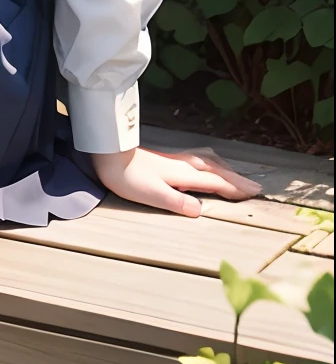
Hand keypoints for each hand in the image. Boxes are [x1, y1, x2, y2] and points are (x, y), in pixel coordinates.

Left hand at [91, 146, 263, 217]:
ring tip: (235, 176)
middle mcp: (183, 165)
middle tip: (253, 186)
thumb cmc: (127, 175)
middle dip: (235, 178)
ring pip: (208, 162)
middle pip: (216, 170)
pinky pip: (198, 161)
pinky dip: (211, 165)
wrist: (108, 153)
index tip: (254, 192)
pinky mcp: (165, 159)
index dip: (235, 188)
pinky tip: (204, 167)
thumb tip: (201, 210)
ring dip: (224, 170)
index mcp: (184, 174)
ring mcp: (174, 160)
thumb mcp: (153, 194)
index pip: (216, 182)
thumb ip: (177, 202)